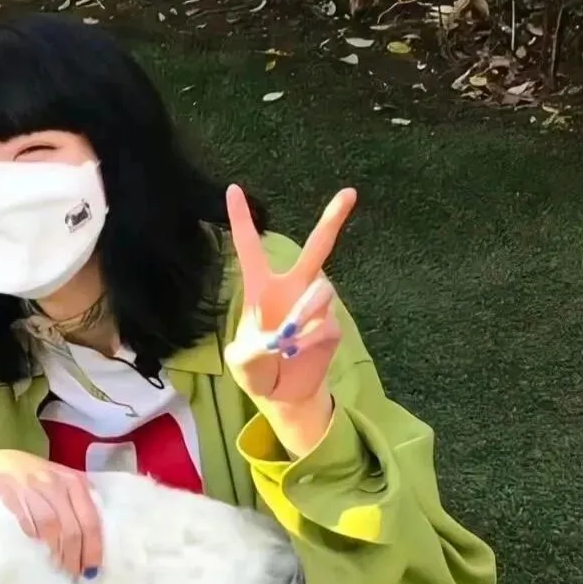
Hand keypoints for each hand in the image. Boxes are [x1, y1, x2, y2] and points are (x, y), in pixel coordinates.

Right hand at [0, 450, 101, 579]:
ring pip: (51, 527)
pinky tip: (38, 551)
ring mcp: (34, 488)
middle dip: (75, 555)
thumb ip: (77, 504)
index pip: (91, 519)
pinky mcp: (12, 494)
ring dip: (56, 552)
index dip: (93, 547)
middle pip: (72, 527)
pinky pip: (27, 522)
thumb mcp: (61, 482)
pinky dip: (34, 539)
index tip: (93, 569)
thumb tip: (90, 542)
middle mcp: (57, 484)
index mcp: (75, 482)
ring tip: (58, 568)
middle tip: (74, 575)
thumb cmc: (34, 475)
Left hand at [223, 185, 356, 408]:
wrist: (282, 395)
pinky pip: (325, 324)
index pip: (249, 247)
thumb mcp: (241, 362)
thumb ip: (252, 348)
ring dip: (304, 314)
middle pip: (317, 248)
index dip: (241, 219)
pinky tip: (298, 352)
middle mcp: (292, 288)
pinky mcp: (331, 326)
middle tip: (350, 192)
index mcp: (260, 288)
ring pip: (321, 292)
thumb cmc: (256, 372)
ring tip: (287, 340)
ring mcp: (315, 306)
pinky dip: (309, 339)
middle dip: (333, 220)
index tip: (233, 188)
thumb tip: (280, 336)